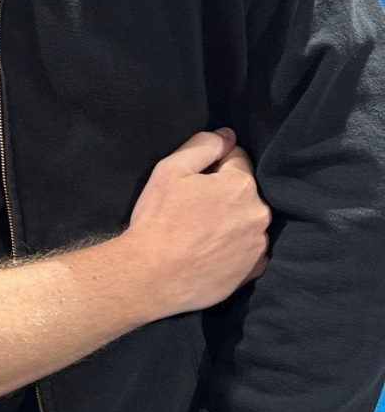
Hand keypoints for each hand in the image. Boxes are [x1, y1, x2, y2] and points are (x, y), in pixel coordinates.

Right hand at [124, 129, 270, 315]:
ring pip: (247, 220)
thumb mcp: (170, 170)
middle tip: (191, 207)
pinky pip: (249, 249)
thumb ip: (202, 145)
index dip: (211, 164)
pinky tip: (209, 251)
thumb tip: (227, 135)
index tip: (190, 181)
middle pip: (244, 190)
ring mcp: (259, 245)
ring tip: (198, 232)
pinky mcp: (253, 271)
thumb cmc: (158, 219)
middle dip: (223, 192)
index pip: (236, 157)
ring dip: (230, 220)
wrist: (152, 276)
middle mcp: (260, 214)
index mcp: (241, 185)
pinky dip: (234, 247)